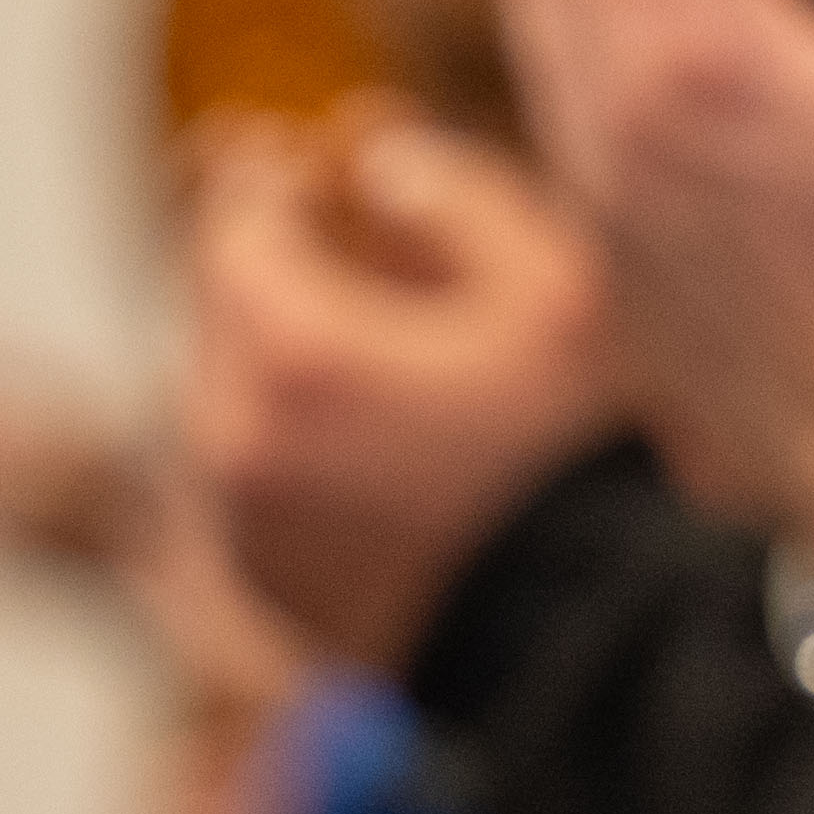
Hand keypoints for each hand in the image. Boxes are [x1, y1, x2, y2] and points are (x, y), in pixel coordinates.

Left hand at [173, 110, 621, 672]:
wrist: (593, 655)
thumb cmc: (584, 463)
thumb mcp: (556, 289)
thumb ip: (456, 195)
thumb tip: (375, 163)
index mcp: (292, 353)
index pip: (231, 222)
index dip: (270, 177)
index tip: (313, 157)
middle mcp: (235, 440)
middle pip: (220, 310)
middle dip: (276, 265)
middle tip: (348, 235)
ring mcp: (241, 524)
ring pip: (231, 396)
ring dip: (284, 354)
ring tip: (379, 341)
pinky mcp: (265, 585)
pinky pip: (252, 476)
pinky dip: (292, 434)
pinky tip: (380, 431)